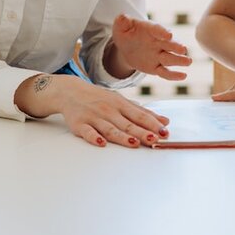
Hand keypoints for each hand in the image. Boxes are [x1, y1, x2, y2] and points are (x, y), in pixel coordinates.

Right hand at [48, 76, 169, 147]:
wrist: (70, 91)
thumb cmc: (99, 98)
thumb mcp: (121, 101)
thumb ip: (142, 112)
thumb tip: (164, 122)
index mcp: (120, 104)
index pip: (139, 115)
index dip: (152, 124)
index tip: (164, 132)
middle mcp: (108, 110)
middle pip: (127, 124)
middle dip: (141, 132)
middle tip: (154, 140)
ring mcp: (94, 117)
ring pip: (110, 128)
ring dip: (122, 136)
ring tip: (134, 143)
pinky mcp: (79, 124)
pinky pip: (87, 132)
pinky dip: (94, 137)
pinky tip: (101, 143)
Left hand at [110, 14, 191, 79]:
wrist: (127, 47)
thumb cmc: (125, 33)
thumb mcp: (120, 27)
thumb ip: (122, 22)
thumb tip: (122, 17)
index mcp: (150, 30)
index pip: (157, 29)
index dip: (162, 31)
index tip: (168, 34)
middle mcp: (158, 42)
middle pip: (169, 44)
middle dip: (175, 46)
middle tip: (182, 49)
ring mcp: (159, 55)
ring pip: (170, 58)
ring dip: (179, 60)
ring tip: (188, 62)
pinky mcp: (156, 67)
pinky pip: (165, 72)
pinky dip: (174, 75)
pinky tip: (183, 76)